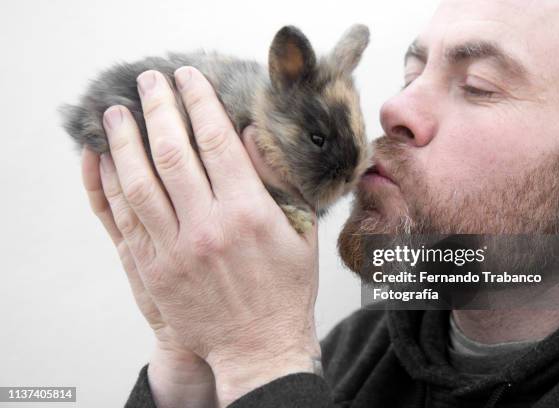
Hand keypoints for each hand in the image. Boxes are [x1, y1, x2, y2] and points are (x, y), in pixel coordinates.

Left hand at [93, 66, 319, 406]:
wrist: (258, 347)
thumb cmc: (285, 289)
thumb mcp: (301, 232)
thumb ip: (279, 180)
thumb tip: (253, 134)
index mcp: (249, 212)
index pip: (217, 141)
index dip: (199, 102)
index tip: (188, 78)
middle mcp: (208, 226)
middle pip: (173, 151)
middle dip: (158, 107)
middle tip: (148, 81)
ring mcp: (176, 249)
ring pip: (140, 181)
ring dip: (125, 140)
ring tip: (116, 112)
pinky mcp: (154, 270)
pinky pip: (125, 218)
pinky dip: (112, 184)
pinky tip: (107, 160)